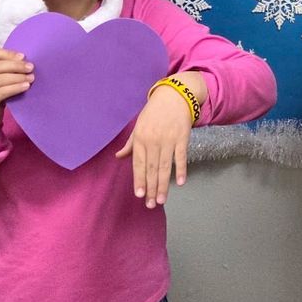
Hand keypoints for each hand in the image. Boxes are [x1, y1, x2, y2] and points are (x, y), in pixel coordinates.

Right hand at [0, 48, 32, 146]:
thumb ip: (3, 70)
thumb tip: (25, 60)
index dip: (9, 54)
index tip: (23, 56)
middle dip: (17, 66)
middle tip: (31, 67)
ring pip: (2, 78)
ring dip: (19, 77)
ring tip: (31, 78)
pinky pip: (3, 91)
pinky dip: (16, 87)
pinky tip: (26, 86)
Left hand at [116, 73, 206, 207]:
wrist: (174, 96)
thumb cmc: (154, 112)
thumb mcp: (139, 126)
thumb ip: (130, 144)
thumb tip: (118, 157)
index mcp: (141, 139)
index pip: (139, 164)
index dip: (139, 180)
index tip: (140, 195)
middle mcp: (153, 141)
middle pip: (152, 168)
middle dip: (151, 188)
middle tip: (151, 205)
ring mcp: (168, 140)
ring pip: (165, 166)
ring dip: (164, 184)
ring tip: (162, 200)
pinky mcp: (182, 137)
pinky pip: (181, 156)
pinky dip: (181, 169)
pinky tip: (180, 182)